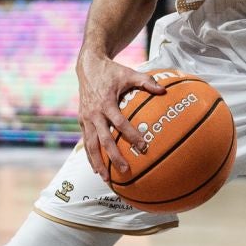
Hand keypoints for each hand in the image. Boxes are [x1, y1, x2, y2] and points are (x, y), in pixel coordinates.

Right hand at [75, 54, 167, 181]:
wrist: (88, 66)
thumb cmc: (112, 71)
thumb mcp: (129, 73)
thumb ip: (146, 82)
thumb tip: (164, 91)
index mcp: (106, 103)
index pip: (120, 123)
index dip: (131, 135)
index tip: (143, 147)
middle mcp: (94, 114)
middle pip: (103, 140)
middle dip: (113, 156)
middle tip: (125, 170)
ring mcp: (85, 119)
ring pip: (90, 145)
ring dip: (97, 163)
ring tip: (106, 179)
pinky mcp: (81, 121)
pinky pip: (85, 142)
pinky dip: (90, 156)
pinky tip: (96, 169)